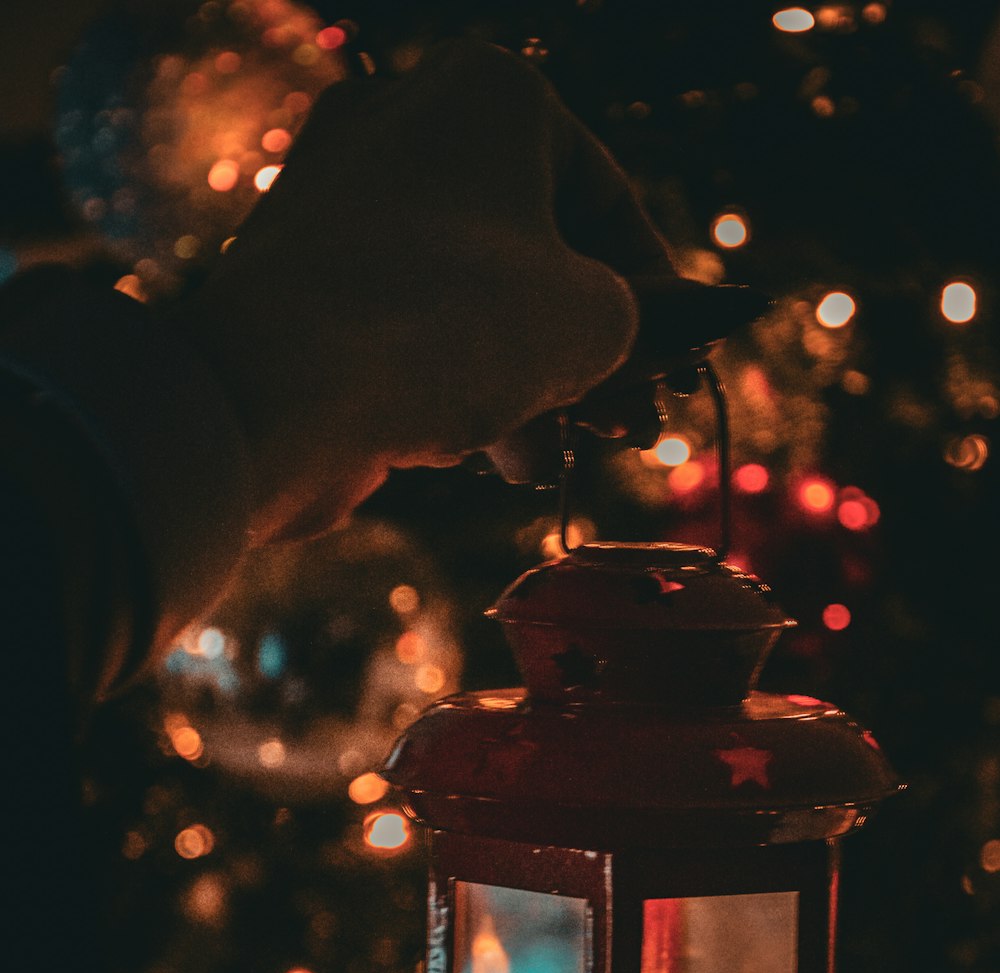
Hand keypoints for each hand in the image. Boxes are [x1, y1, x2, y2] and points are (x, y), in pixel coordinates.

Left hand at [170, 40, 762, 542]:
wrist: (270, 393)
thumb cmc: (450, 327)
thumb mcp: (591, 322)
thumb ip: (652, 318)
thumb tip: (697, 323)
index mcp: (488, 97)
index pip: (605, 196)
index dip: (658, 292)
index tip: (680, 362)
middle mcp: (406, 128)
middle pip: (536, 252)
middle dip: (593, 351)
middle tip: (633, 425)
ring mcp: (343, 206)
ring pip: (472, 299)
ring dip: (533, 383)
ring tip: (569, 456)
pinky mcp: (303, 285)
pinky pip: (410, 328)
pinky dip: (460, 384)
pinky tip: (496, 457)